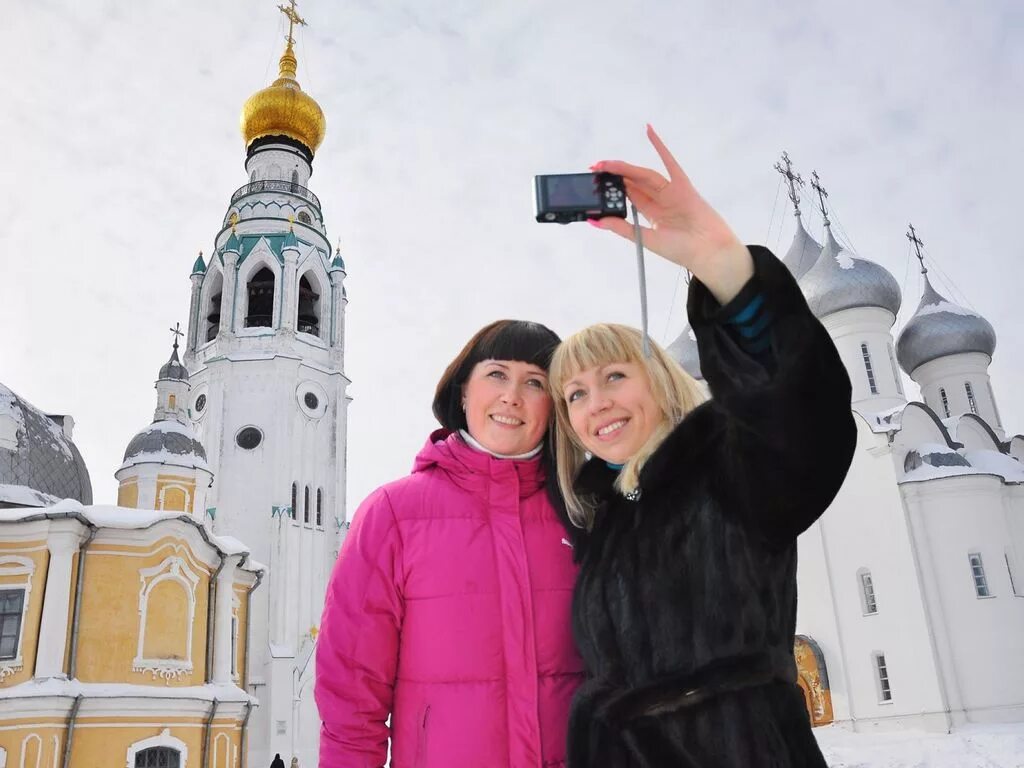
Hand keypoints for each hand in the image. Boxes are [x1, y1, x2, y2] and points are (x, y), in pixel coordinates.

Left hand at [590, 125, 752, 302]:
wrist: (708, 253)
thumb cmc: (681, 250)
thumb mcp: (644, 238)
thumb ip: (621, 228)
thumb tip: (595, 220)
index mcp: (650, 213)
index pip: (627, 195)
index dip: (610, 188)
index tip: (593, 181)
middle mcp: (659, 200)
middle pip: (633, 183)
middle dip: (613, 175)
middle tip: (594, 168)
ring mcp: (671, 191)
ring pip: (644, 174)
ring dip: (626, 167)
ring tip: (606, 164)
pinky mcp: (682, 185)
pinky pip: (669, 162)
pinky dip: (660, 146)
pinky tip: (648, 131)